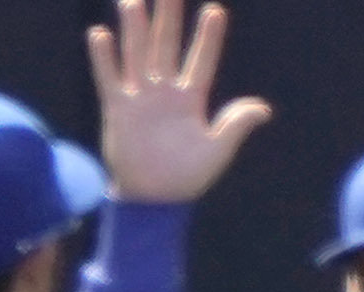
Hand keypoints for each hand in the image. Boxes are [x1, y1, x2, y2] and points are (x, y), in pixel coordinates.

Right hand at [89, 0, 268, 201]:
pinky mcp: (118, 110)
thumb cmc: (187, 177)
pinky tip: (99, 34)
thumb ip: (236, 125)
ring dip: (135, 30)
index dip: (209, 38)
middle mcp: (165, 92)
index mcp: (191, 99)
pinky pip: (109, 79)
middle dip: (168, 18)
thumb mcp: (218, 151)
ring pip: (137, 56)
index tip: (216, 10)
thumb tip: (264, 109)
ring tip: (133, 3)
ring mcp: (140, 98)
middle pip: (167, 47)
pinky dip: (104, 59)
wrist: (155, 200)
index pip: (202, 61)